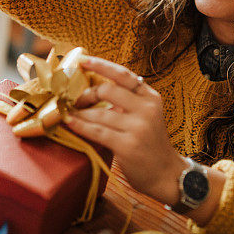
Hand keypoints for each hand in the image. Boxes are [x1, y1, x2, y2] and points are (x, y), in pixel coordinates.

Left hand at [64, 56, 186, 204]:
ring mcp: (138, 127)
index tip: (82, 60)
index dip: (101, 65)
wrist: (166, 174)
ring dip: (79, 112)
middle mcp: (147, 109)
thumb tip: (95, 86)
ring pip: (99, 112)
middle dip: (86, 94)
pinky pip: (96, 131)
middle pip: (108, 89)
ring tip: (68, 112)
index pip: (124, 74)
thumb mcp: (146, 115)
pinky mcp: (127, 145)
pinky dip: (80, 125)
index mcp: (151, 97)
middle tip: (75, 100)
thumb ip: (128, 100)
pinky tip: (70, 122)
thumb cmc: (150, 144)